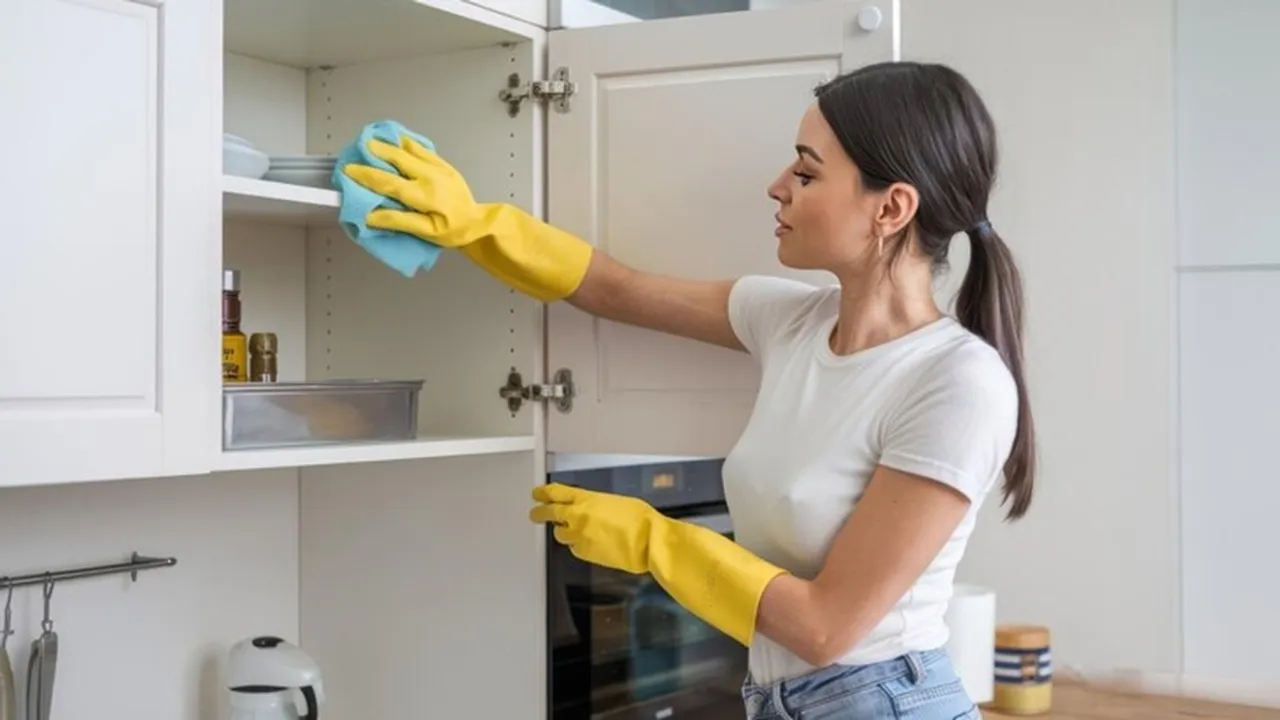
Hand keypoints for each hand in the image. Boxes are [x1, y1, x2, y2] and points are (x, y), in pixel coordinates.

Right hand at [341, 137, 483, 245]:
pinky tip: (394, 139)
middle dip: (375, 151)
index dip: (367, 175)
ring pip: (409, 147)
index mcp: (424, 195)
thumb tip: (370, 216)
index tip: (349, 170)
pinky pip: (421, 147)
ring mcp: (438, 166)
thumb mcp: (426, 232)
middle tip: (357, 146)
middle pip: (397, 157)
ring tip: (371, 138)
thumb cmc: (451, 231)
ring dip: (389, 142)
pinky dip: (405, 142)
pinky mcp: (443, 163)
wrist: (476, 221)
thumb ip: (399, 221)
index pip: (389, 182)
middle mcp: (430, 175)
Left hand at [529, 483, 655, 573]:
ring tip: (571, 531)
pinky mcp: (584, 553)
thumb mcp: (615, 502)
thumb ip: (596, 505)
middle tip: (535, 513)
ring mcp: (579, 536)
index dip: (543, 493)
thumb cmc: (639, 520)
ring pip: (560, 534)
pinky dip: (578, 545)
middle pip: (549, 513)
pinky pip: (575, 548)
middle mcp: (578, 516)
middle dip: (540, 513)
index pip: (556, 493)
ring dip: (563, 531)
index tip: (537, 493)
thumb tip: (591, 509)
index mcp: (586, 499)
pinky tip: (589, 543)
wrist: (648, 541)